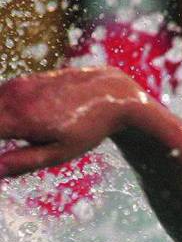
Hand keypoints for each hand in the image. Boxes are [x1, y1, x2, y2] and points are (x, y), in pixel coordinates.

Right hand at [0, 67, 146, 178]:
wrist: (110, 94)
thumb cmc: (88, 128)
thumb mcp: (60, 152)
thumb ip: (24, 161)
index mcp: (19, 119)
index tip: (1, 159)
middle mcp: (12, 97)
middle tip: (19, 145)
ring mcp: (16, 85)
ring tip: (18, 140)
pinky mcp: (22, 80)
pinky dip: (0, 111)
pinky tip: (14, 125)